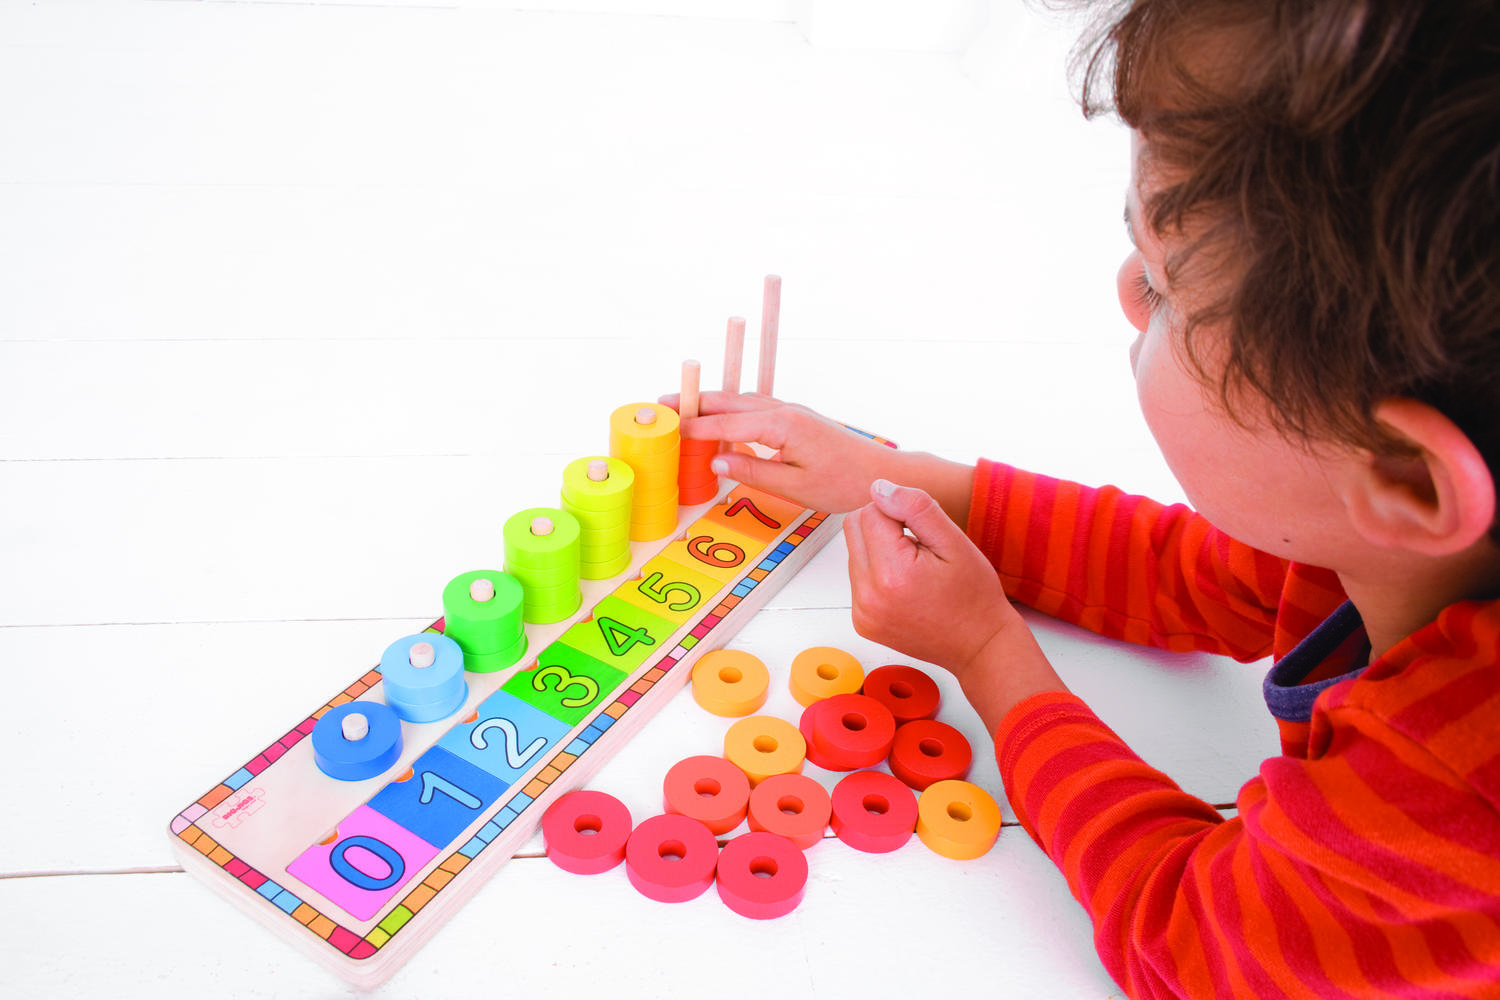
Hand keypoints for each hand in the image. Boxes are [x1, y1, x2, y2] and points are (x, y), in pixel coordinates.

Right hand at [658, 391, 898, 512]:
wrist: (881, 475)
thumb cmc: (845, 484)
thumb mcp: (795, 487)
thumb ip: (752, 472)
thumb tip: (717, 462)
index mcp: (781, 426)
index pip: (726, 424)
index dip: (694, 426)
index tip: (666, 427)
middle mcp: (784, 411)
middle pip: (729, 402)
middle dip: (694, 402)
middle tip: (660, 405)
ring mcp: (791, 411)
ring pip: (741, 401)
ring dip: (711, 404)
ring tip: (682, 408)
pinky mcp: (796, 418)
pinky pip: (754, 408)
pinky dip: (730, 411)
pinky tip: (720, 420)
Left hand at [845, 480, 1066, 728]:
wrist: (979, 646)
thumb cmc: (974, 595)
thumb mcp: (954, 541)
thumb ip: (915, 507)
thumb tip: (878, 487)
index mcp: (891, 573)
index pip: (870, 511)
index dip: (898, 512)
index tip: (924, 533)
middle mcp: (868, 596)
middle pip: (854, 528)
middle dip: (883, 527)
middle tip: (920, 548)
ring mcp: (862, 613)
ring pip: (855, 551)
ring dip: (880, 550)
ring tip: (916, 570)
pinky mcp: (862, 622)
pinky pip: (858, 578)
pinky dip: (878, 573)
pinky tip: (907, 586)